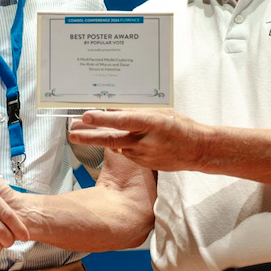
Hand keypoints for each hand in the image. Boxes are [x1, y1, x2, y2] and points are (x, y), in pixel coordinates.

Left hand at [68, 109, 206, 170]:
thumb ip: (138, 111)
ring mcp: (143, 155)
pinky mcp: (142, 163)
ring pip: (116, 145)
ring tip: (78, 131)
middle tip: (72, 132)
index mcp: (152, 124)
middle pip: (112, 139)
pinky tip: (107, 137)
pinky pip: (125, 151)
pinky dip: (116, 143)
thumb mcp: (162, 113)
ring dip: (96, 138)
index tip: (86, 116)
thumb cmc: (181, 126)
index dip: (103, 119)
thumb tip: (115, 107)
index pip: (123, 121)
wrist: (198, 150)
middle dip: (89, 136)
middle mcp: (145, 141)